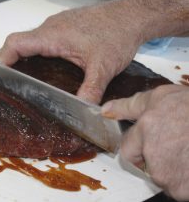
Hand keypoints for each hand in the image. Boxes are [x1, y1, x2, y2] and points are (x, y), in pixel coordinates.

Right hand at [0, 0, 144, 102]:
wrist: (132, 15)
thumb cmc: (118, 33)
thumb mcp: (104, 67)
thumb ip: (91, 90)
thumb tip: (84, 110)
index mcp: (53, 35)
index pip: (17, 43)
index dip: (1, 57)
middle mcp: (51, 28)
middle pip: (17, 42)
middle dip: (4, 58)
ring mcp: (57, 27)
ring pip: (28, 40)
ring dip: (17, 54)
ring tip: (10, 73)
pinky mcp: (64, 28)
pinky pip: (39, 38)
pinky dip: (31, 51)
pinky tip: (35, 63)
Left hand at [101, 85, 188, 200]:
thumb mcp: (163, 97)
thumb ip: (130, 105)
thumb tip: (105, 110)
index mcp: (148, 126)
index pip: (127, 150)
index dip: (140, 148)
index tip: (154, 145)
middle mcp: (154, 150)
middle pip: (145, 166)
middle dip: (156, 160)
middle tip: (177, 147)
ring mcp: (168, 172)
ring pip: (162, 177)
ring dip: (174, 170)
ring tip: (188, 152)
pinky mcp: (181, 188)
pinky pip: (178, 188)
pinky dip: (185, 180)